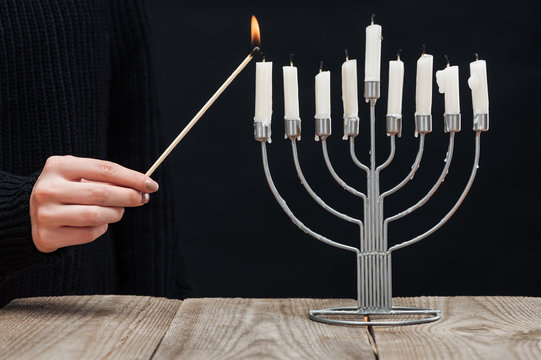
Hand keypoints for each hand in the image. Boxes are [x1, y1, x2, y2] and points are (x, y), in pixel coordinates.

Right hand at [30, 155, 158, 252]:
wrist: (28, 212)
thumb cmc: (67, 189)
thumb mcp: (80, 175)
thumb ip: (108, 178)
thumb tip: (143, 187)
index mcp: (58, 166)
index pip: (104, 169)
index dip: (132, 178)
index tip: (152, 185)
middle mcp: (48, 189)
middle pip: (101, 193)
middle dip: (129, 197)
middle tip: (142, 199)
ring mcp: (45, 214)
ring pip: (96, 216)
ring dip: (116, 214)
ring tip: (116, 210)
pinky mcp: (47, 236)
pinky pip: (88, 233)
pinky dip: (101, 228)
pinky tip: (97, 223)